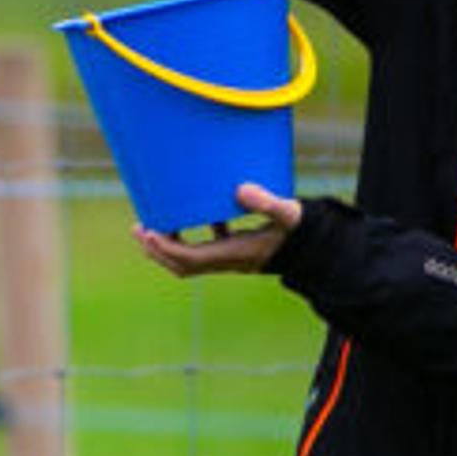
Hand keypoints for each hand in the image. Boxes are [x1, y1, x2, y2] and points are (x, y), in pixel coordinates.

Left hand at [135, 183, 298, 276]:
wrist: (317, 251)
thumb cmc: (303, 231)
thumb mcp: (289, 214)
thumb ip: (268, 202)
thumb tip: (241, 190)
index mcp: (235, 253)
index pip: (191, 258)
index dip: (166, 248)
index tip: (148, 231)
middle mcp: (228, 260)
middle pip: (182, 265)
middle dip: (157, 250)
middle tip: (139, 228)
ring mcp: (230, 259)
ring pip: (190, 261)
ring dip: (168, 246)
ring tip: (151, 225)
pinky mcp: (235, 252)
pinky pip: (204, 251)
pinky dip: (190, 239)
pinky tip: (189, 216)